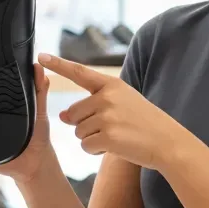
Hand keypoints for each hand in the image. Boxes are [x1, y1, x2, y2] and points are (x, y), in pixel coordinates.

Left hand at [38, 53, 192, 171]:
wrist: (168, 142)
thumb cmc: (144, 122)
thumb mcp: (121, 104)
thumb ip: (92, 105)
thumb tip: (62, 115)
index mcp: (111, 84)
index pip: (79, 72)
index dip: (58, 64)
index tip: (41, 57)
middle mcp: (107, 97)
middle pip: (72, 113)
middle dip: (83, 125)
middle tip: (109, 128)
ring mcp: (107, 116)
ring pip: (78, 131)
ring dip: (92, 139)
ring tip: (116, 136)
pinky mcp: (108, 136)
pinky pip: (85, 146)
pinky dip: (95, 151)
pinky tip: (115, 146)